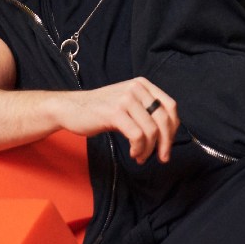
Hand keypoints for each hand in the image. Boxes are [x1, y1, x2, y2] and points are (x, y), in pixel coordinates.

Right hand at [56, 77, 178, 164]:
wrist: (71, 109)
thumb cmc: (100, 111)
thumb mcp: (127, 105)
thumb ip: (146, 113)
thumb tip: (168, 136)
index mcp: (142, 85)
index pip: (170, 106)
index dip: (173, 129)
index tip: (168, 145)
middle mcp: (136, 88)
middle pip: (164, 119)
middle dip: (166, 143)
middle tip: (161, 158)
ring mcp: (125, 99)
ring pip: (151, 130)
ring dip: (149, 150)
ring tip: (140, 157)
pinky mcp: (114, 112)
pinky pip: (137, 136)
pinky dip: (139, 149)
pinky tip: (133, 153)